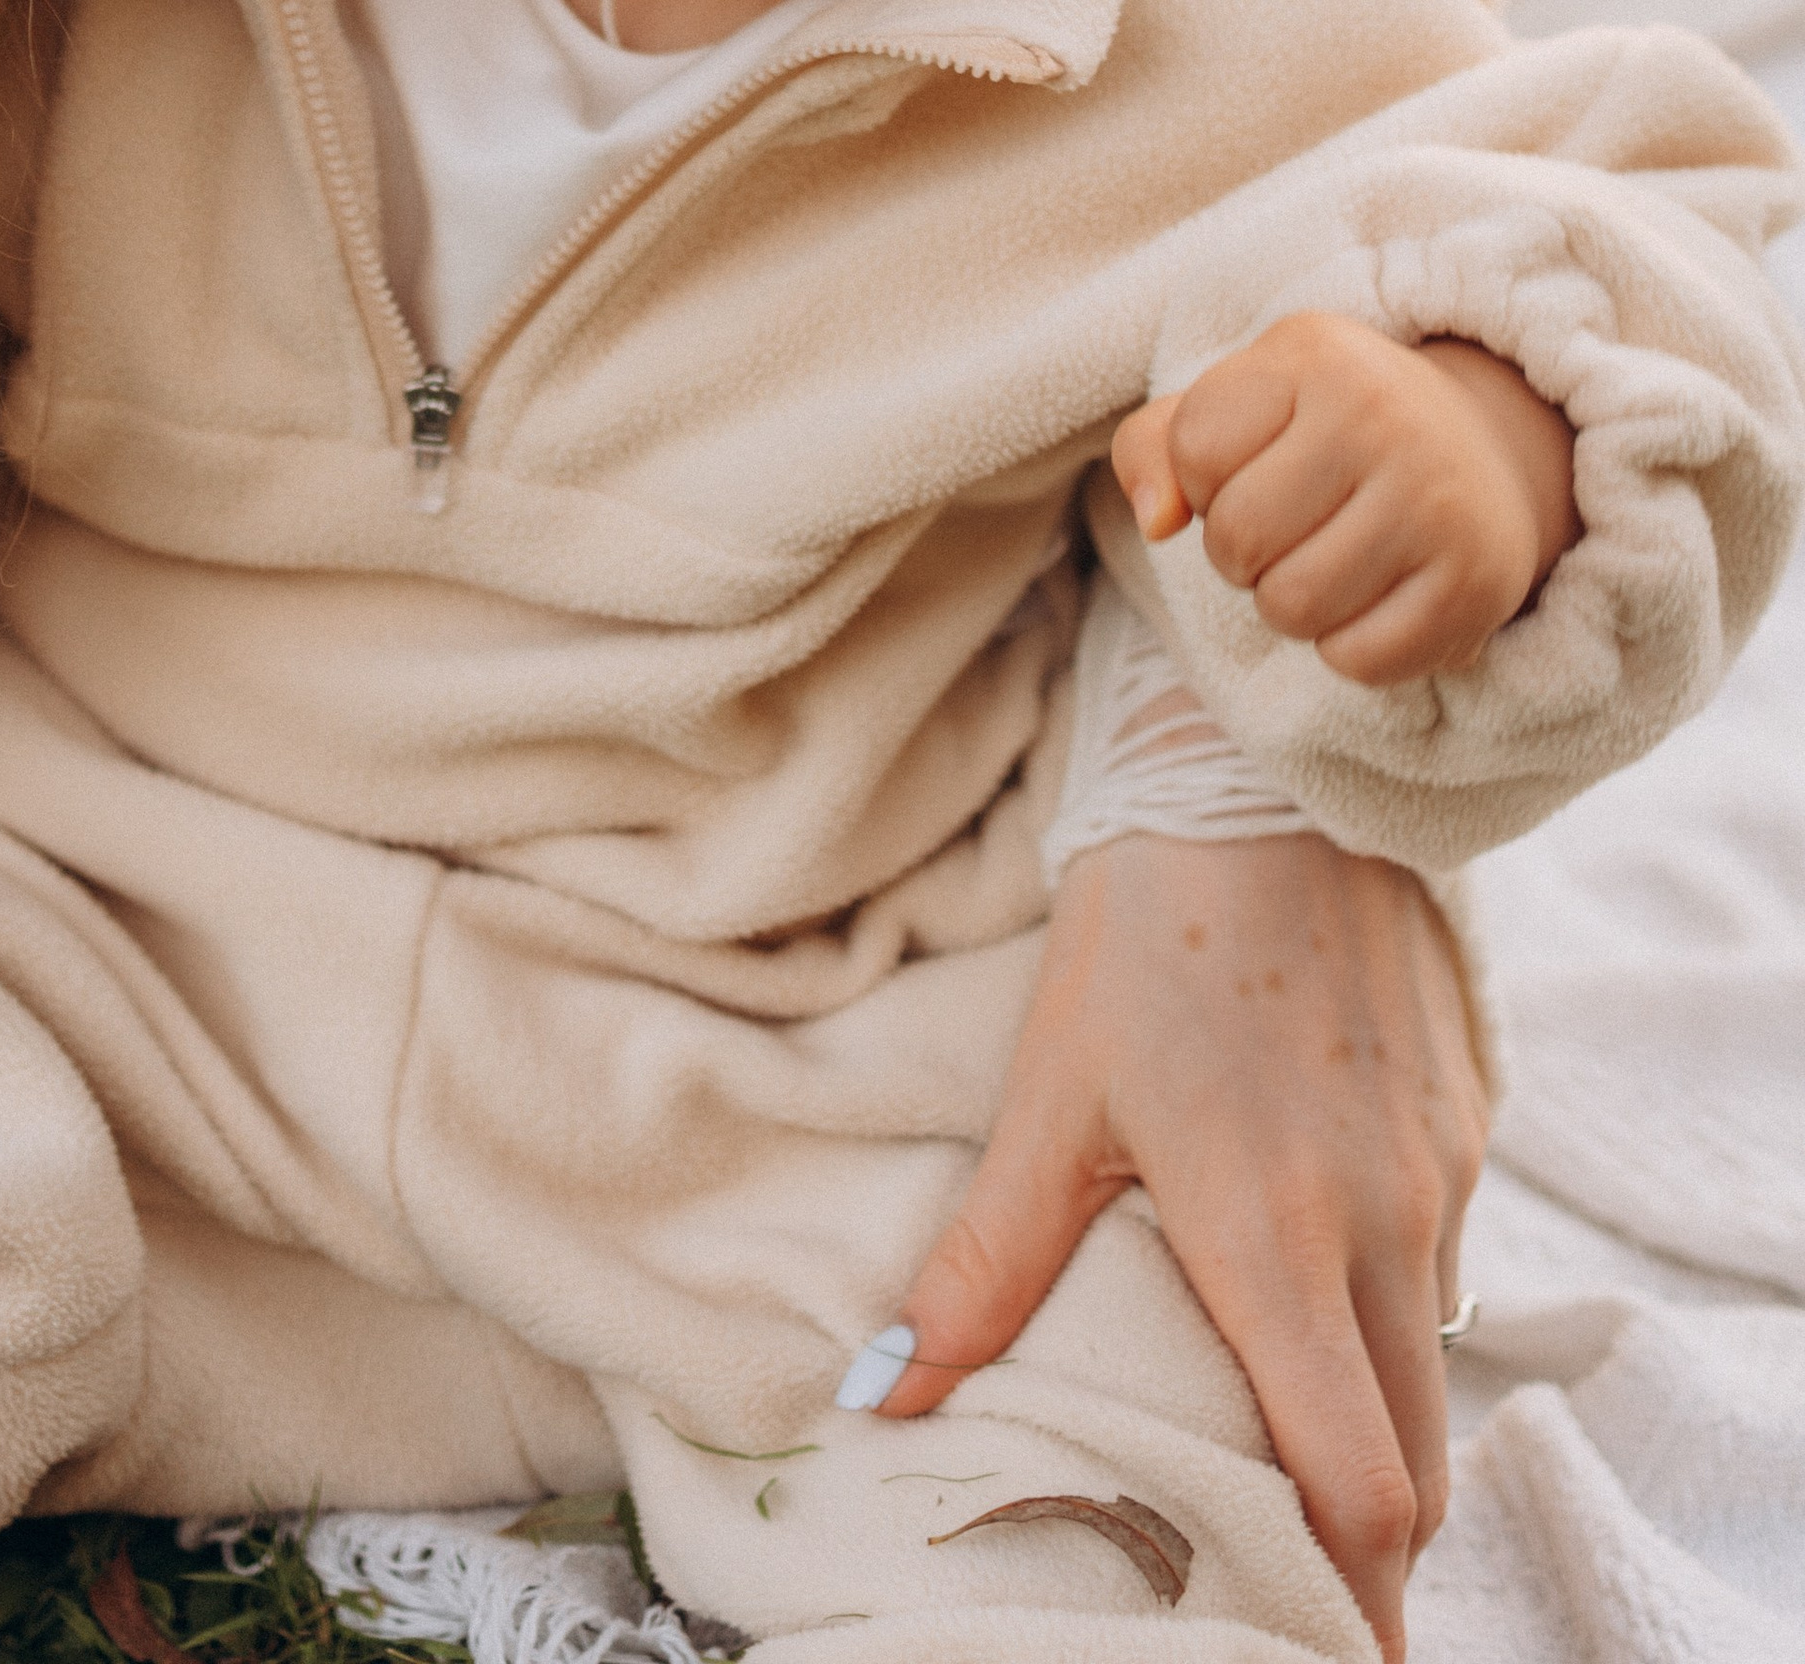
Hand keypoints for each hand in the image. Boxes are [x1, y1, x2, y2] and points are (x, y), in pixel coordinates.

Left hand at [870, 832, 1486, 1663]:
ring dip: (1377, 1416)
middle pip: (1416, 1456)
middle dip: (1368, 1542)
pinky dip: (1391, 1311)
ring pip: (1430, 1357)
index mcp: (1281, 1239)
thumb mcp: (1050, 1096)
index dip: (1343, 1591)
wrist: (1260, 776)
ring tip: (1291, 1436)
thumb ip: (984, 1261)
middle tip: (1296, 1579)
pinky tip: (1318, 1283)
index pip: (1358, 1483)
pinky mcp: (1465, 1118)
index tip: (1306, 1643)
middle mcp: (1385, 1223)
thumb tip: (887, 1393)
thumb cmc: (1147, 932)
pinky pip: (1442, 1259)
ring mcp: (1441, 1171)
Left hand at [1111, 315, 1580, 680]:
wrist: (1483, 450)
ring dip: (1291, 605)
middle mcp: (1382, 414)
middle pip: (1238, 539)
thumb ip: (1154, 447)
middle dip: (1242, 554)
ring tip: (1330, 562)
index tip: (1252, 467)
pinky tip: (1377, 599)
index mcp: (1314, 354)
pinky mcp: (1476, 581)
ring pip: (1291, 607)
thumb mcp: (1239, 404)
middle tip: (1292, 530)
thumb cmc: (1324, 432)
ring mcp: (1437, 499)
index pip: (1194, 452)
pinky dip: (1348, 649)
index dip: (1202, 482)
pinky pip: (1357, 660)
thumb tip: (1155, 522)